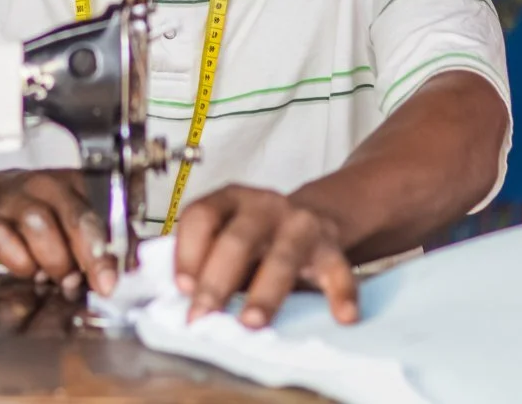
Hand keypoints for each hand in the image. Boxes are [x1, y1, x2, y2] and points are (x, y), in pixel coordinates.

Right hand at [0, 169, 117, 297]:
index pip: (100, 213)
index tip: (110, 281)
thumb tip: (132, 268)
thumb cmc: (42, 211)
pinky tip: (29, 266)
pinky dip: (21, 265)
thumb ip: (107, 241)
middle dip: (87, 259)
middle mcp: (46, 186)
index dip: (106, 250)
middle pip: (74, 219)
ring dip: (53, 263)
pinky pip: (7, 247)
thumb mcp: (76, 216)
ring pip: (40, 230)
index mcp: (75, 182)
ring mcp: (15, 201)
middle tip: (88, 285)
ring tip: (56, 275)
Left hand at [173, 185, 357, 327]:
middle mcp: (264, 206)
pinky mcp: (331, 246)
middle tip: (203, 316)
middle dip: (217, 281)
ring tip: (252, 322)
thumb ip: (205, 260)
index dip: (188, 251)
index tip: (181, 288)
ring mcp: (300, 224)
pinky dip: (342, 293)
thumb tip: (179, 300)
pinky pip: (339, 269)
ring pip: (283, 257)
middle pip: (238, 240)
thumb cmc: (256, 238)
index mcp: (229, 199)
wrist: (312, 218)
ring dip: (265, 292)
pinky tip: (342, 316)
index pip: (201, 216)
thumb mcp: (226, 235)